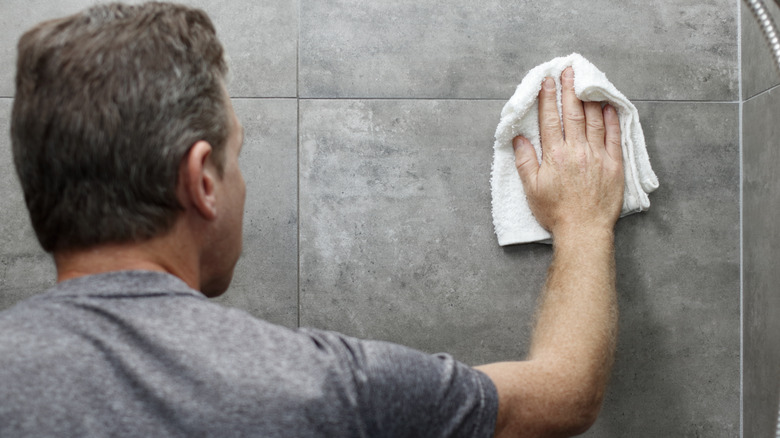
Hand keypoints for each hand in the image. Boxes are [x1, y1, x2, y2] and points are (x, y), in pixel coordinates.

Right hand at [513, 67, 623, 236]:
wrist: (583, 230)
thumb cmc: (555, 212)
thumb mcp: (531, 189)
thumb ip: (525, 161)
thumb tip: (519, 139)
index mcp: (555, 155)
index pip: (550, 119)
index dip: (548, 98)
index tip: (547, 81)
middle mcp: (577, 151)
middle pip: (572, 113)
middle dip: (569, 89)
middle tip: (568, 71)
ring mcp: (598, 156)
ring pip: (593, 120)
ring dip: (589, 98)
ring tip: (586, 81)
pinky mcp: (614, 164)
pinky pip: (614, 136)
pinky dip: (612, 119)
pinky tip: (609, 106)